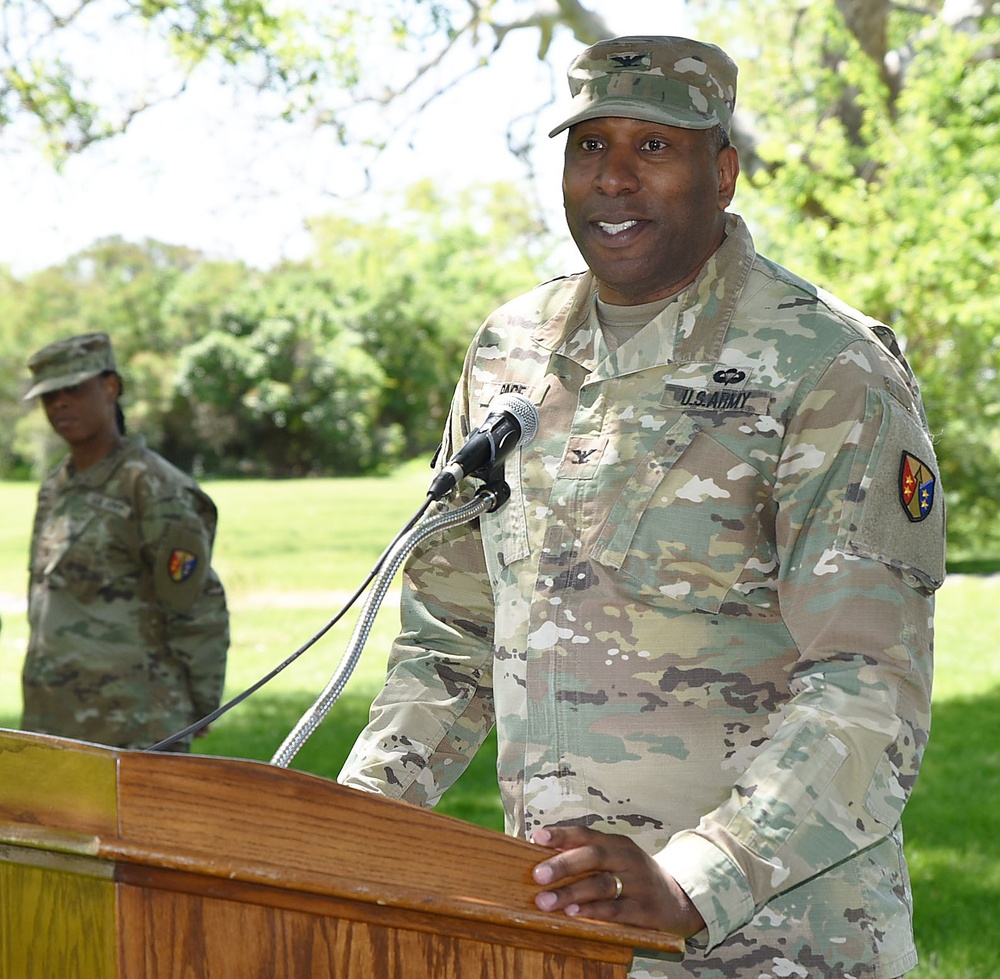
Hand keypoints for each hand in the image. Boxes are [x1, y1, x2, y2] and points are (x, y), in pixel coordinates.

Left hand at [531, 825, 704, 936]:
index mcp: (617, 844)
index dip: (561, 835)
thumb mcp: (615, 859)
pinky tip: (574, 914)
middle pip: (593, 857)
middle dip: (563, 865)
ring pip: (602, 885)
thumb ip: (586, 855)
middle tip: (537, 875)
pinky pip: (616, 910)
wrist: (678, 899)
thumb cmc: (635, 877)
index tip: (537, 838)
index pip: (586, 834)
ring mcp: (638, 884)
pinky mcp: (645, 910)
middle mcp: (628, 859)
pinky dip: (593, 911)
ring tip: (546, 901)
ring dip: (571, 893)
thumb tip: (543, 853)